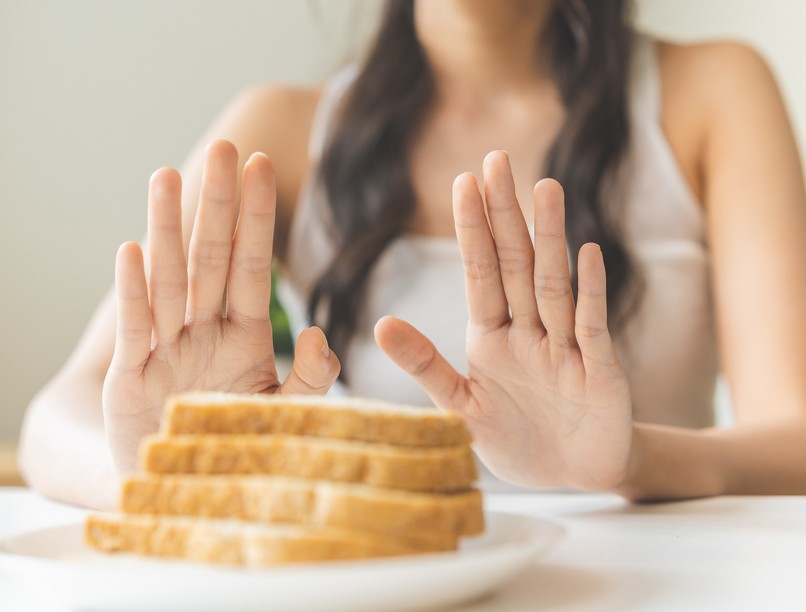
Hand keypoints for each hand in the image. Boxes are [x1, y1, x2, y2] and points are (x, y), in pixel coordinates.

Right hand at [103, 140, 339, 471]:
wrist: (188, 493)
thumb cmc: (238, 447)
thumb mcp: (284, 413)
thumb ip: (310, 378)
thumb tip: (321, 335)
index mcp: (241, 336)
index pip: (250, 265)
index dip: (256, 218)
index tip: (264, 166)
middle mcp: (202, 331)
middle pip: (211, 257)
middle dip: (219, 204)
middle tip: (226, 147)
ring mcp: (165, 350)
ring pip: (170, 279)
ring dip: (169, 229)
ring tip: (169, 177)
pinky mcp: (131, 380)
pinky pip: (136, 329)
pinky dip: (135, 293)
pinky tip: (132, 249)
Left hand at [375, 151, 632, 489]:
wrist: (572, 475)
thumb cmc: (516, 439)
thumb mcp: (461, 408)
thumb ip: (426, 366)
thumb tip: (379, 322)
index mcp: (491, 337)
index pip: (480, 273)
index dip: (472, 229)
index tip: (463, 182)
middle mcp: (528, 331)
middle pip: (515, 264)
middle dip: (505, 214)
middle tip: (496, 159)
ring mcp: (565, 346)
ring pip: (553, 283)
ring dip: (548, 238)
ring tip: (544, 188)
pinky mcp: (599, 369)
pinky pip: (592, 325)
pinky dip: (590, 291)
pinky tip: (587, 252)